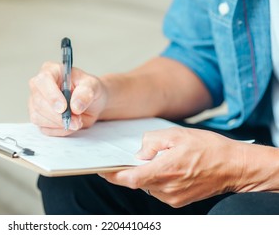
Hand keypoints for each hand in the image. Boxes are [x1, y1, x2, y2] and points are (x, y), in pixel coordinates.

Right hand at [28, 62, 107, 135]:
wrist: (91, 103)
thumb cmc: (89, 89)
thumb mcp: (93, 86)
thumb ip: (86, 93)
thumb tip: (75, 106)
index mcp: (51, 70)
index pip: (43, 80)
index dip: (52, 95)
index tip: (63, 108)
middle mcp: (39, 86)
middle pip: (39, 102)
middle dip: (58, 116)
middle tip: (76, 120)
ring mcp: (36, 102)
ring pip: (38, 117)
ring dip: (59, 124)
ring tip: (77, 121)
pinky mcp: (39, 117)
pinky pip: (44, 128)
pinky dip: (59, 130)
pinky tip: (70, 125)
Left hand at [100, 127, 246, 207]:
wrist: (234, 167)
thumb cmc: (208, 148)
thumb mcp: (177, 135)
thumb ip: (152, 142)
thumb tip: (139, 153)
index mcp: (164, 171)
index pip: (129, 178)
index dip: (112, 175)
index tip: (102, 169)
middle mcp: (166, 189)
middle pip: (136, 182)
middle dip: (127, 171)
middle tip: (123, 159)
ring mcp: (172, 197)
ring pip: (146, 186)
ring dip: (143, 175)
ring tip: (153, 160)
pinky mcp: (178, 201)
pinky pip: (157, 190)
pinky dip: (154, 179)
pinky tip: (164, 168)